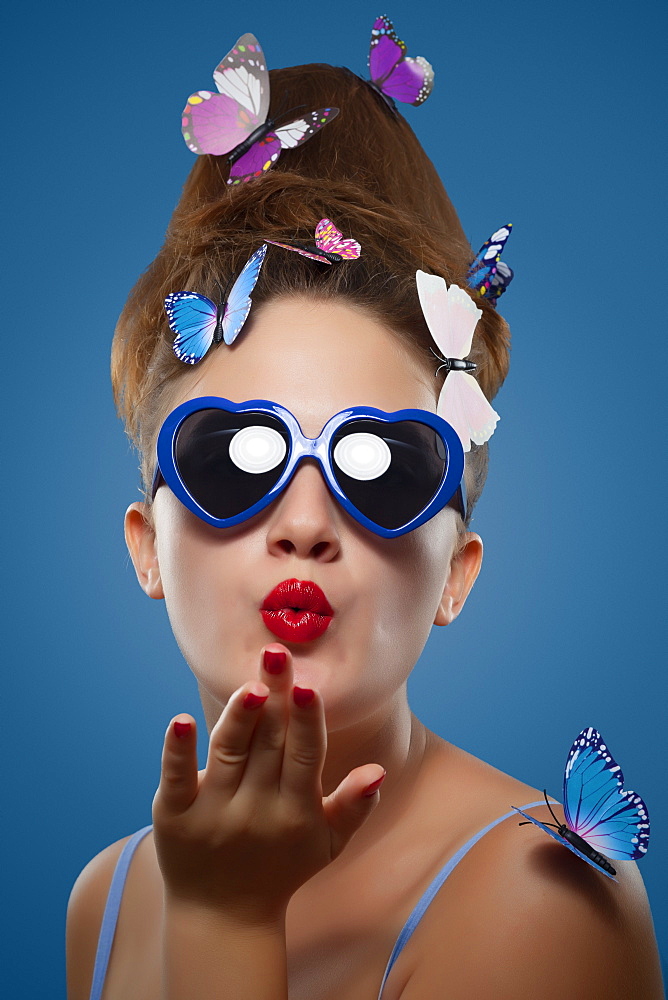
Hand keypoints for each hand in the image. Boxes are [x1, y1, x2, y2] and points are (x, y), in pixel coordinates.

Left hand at [152, 644, 385, 923]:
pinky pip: (175, 779)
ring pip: (227, 755)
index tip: (308, 687)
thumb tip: (378, 771)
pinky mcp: (173, 817)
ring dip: (237, 719)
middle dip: (273, 698)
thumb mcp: (327, 844)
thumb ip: (354, 806)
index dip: (306, 722)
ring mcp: (213, 814)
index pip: (304, 758)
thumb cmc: (282, 867)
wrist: (223, 916)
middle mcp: (256, 812)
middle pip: (266, 745)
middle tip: (276, 653)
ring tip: (248, 685)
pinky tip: (181, 720)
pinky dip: (178, 750)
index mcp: (296, 812)